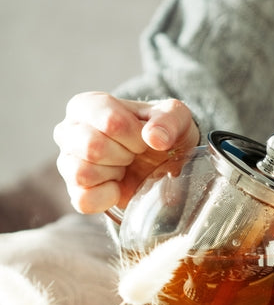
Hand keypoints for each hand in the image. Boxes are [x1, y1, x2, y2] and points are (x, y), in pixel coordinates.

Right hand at [53, 92, 199, 212]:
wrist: (161, 161)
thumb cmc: (161, 132)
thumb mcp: (176, 118)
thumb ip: (169, 120)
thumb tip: (154, 138)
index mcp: (87, 105)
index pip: (110, 123)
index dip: (135, 136)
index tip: (143, 139)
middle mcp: (68, 130)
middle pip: (93, 148)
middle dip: (124, 155)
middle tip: (134, 154)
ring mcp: (67, 162)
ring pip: (82, 173)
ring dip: (113, 174)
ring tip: (123, 167)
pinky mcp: (74, 191)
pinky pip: (83, 200)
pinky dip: (107, 197)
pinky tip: (118, 187)